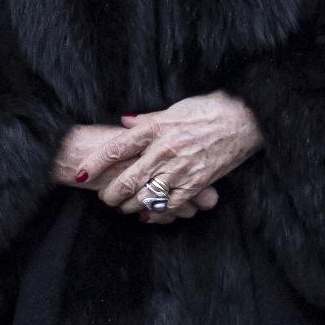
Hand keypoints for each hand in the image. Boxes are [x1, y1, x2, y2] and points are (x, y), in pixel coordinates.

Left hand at [81, 92, 262, 214]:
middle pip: (128, 178)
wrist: (243, 119)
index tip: (80, 173)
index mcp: (155, 128)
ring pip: (146, 195)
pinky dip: (156, 212)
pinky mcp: (197, 183)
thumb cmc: (207, 109)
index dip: (95, 163)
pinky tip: (147, 215)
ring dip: (130, 205)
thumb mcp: (172, 109)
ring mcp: (181, 168)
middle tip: (104, 198)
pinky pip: (171, 204)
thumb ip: (145, 120)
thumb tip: (123, 122)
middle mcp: (164, 149)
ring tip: (123, 207)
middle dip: (112, 193)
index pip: (116, 148)